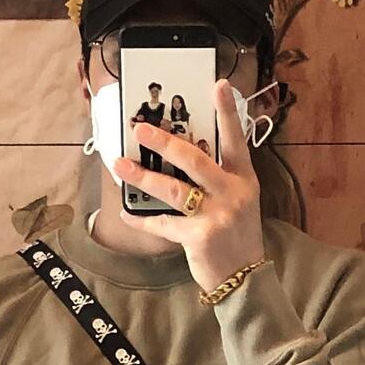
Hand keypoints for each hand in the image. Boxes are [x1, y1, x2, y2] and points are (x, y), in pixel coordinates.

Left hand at [112, 80, 266, 296]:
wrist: (244, 279)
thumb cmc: (236, 236)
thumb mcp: (239, 201)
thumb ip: (219, 178)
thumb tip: (182, 153)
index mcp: (243, 179)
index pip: (235, 140)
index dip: (227, 112)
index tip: (219, 85)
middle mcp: (232, 193)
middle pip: (194, 159)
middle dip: (164, 142)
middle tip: (141, 128)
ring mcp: (217, 215)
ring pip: (173, 189)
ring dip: (143, 176)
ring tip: (120, 165)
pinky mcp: (200, 236)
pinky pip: (162, 223)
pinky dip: (141, 219)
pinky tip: (125, 212)